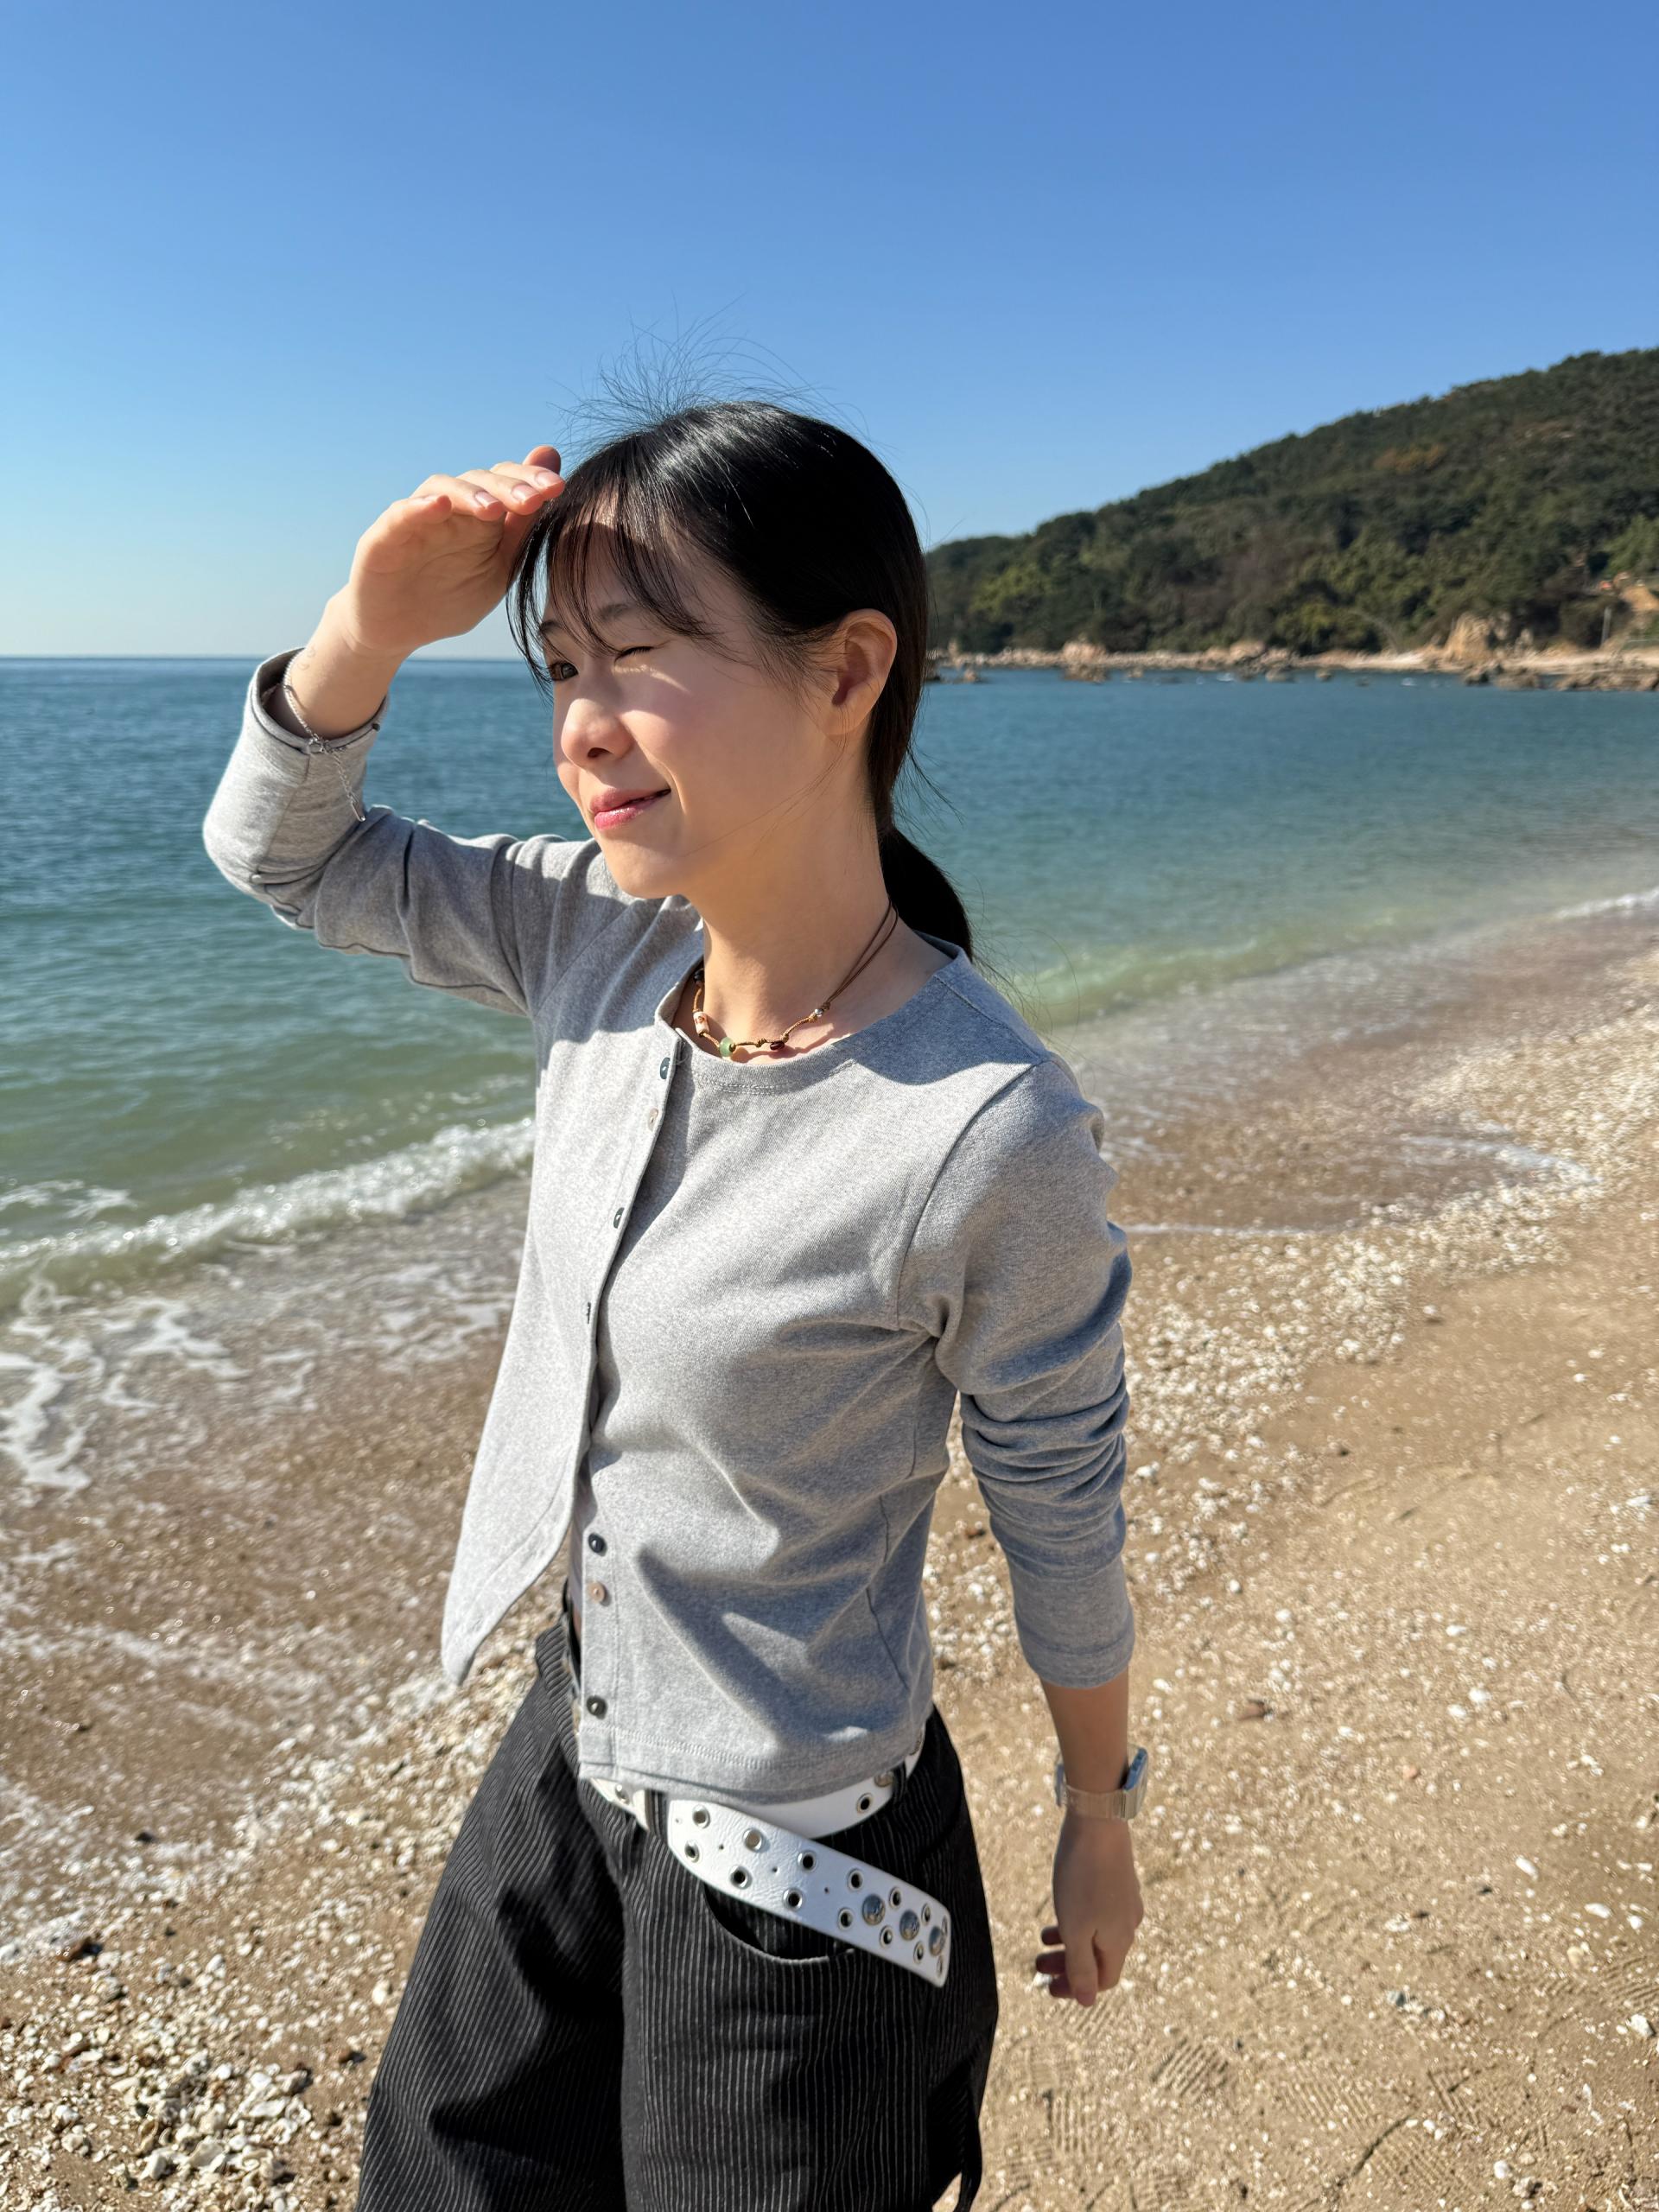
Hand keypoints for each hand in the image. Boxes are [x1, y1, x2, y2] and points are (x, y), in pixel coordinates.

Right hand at [333, 444, 566, 662]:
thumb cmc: (448, 598)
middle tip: (534, 497)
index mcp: (478, 516)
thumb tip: (556, 473)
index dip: (531, 480)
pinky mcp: (384, 536)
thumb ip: (524, 527)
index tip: (559, 488)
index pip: (507, 483)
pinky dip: (420, 507)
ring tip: (493, 508)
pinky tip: (441, 506)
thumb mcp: (498, 568)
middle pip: (479, 480)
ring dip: (470, 493)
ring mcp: (416, 519)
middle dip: (509, 487)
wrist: (396, 632)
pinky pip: (402, 514)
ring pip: (443, 488)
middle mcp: (449, 509)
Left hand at [1034, 1812, 1143, 2005]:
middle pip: (1099, 1958)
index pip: (1103, 1981)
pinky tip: (1060, 1911)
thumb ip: (1080, 1967)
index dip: (1076, 1989)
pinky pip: (1099, 1914)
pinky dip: (1078, 1921)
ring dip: (1069, 1942)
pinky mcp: (1118, 1880)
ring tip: (1041, 1937)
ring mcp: (1125, 1901)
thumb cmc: (1082, 1877)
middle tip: (1037, 1964)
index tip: (1048, 1987)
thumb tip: (1087, 2003)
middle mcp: (1128, 1924)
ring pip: (1097, 1934)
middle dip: (1067, 1965)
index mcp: (1120, 1941)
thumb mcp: (1075, 1928)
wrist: (1098, 1821)